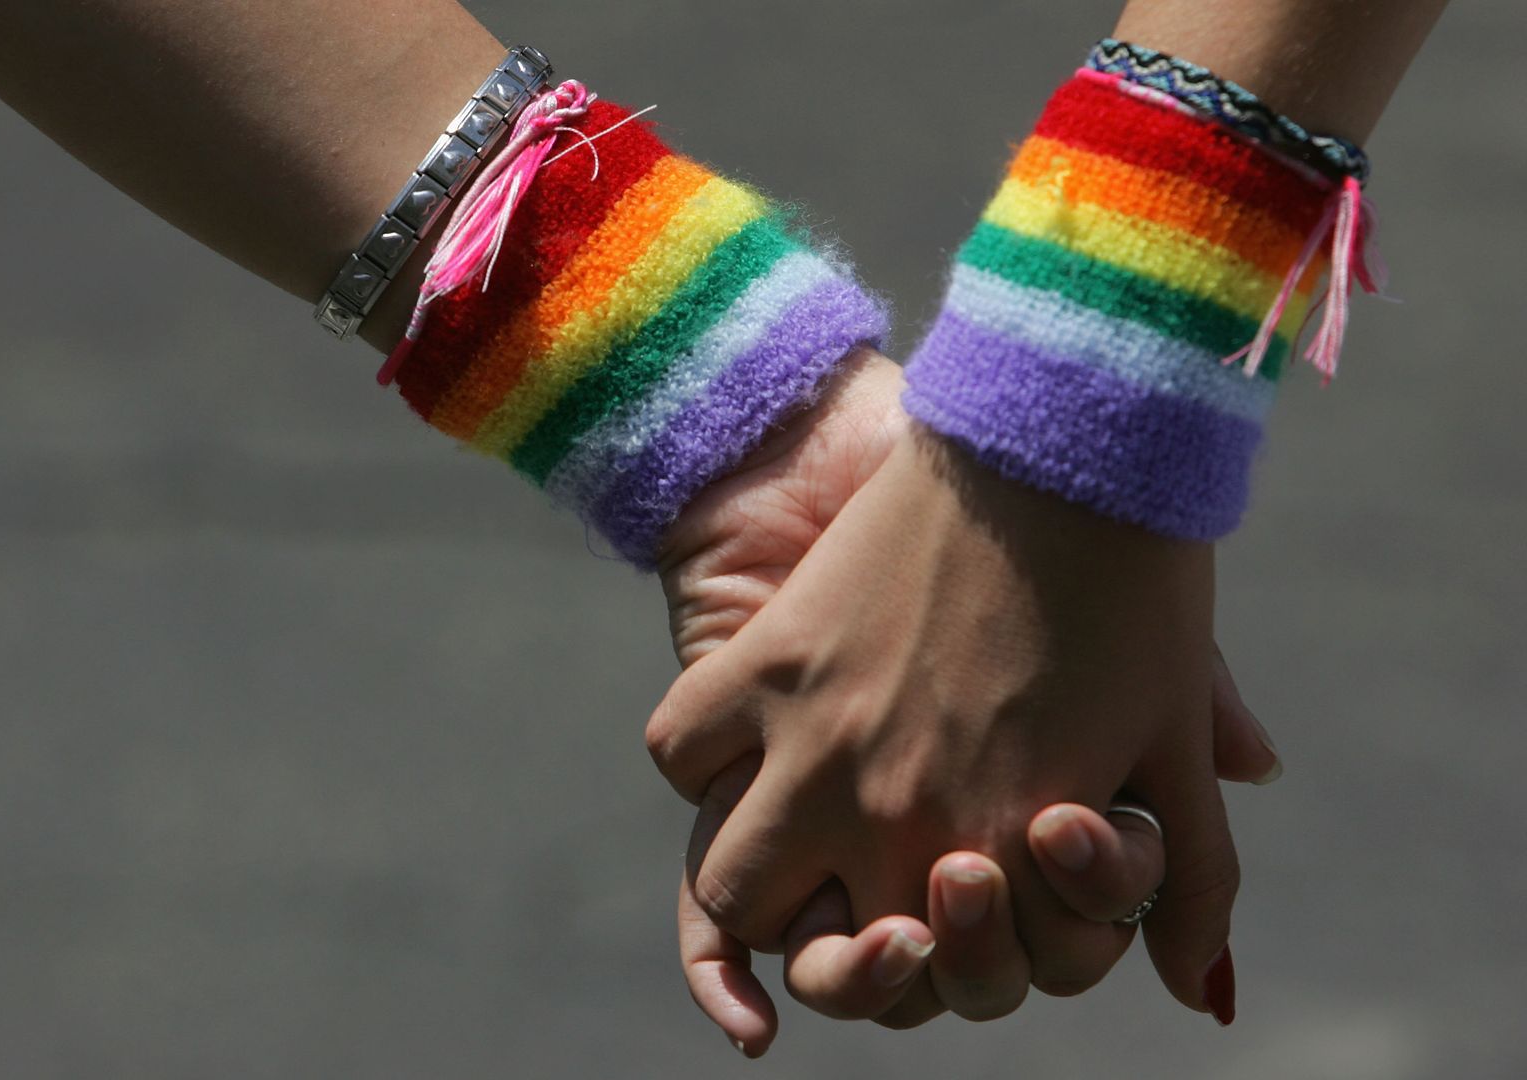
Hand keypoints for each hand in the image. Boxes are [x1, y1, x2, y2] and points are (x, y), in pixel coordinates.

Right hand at [655, 351, 1277, 1050]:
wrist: (1060, 434)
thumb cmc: (1137, 584)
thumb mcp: (1173, 739)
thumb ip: (1188, 879)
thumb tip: (1204, 990)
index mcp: (994, 847)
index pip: (920, 980)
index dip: (915, 968)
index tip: (932, 915)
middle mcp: (891, 816)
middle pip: (808, 954)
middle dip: (827, 952)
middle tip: (854, 901)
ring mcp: (814, 742)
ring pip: (728, 881)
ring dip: (752, 884)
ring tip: (789, 845)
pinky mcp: (765, 660)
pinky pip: (684, 749)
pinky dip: (700, 762)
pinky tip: (742, 749)